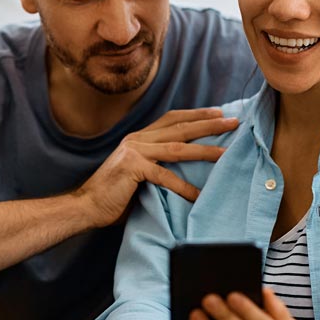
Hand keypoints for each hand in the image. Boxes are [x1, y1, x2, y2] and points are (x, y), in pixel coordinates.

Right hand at [74, 107, 239, 225]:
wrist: (85, 206)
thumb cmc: (114, 195)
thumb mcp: (139, 174)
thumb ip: (157, 165)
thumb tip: (187, 169)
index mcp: (139, 137)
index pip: (172, 118)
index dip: (196, 114)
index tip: (218, 112)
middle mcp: (138, 139)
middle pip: (180, 127)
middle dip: (209, 124)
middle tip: (233, 122)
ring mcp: (134, 151)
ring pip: (178, 147)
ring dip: (205, 149)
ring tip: (226, 152)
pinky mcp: (132, 167)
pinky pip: (165, 176)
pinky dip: (184, 186)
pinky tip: (198, 195)